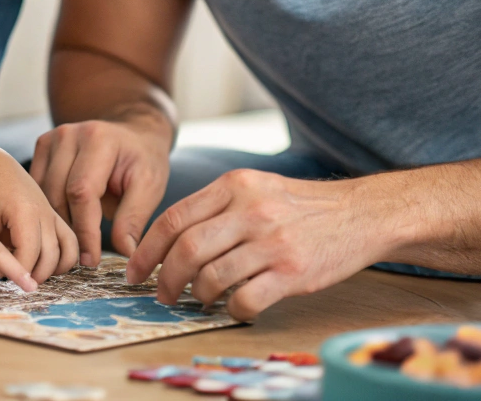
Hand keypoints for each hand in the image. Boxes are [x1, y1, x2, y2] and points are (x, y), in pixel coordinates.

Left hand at [0, 132, 77, 282]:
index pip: (28, 255)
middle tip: (13, 280)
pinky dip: (64, 259)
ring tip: (29, 274)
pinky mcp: (55, 216)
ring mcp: (53, 214)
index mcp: (24, 211)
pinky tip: (45, 266)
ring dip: (52, 270)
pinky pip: (70, 243)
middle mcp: (45, 213)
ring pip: (67, 253)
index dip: (16, 273)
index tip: (2, 278)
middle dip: (33, 276)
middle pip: (50, 258)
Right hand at [30, 119, 170, 265]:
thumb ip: (133, 220)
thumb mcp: (149, 187)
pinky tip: (64, 221)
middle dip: (70, 230)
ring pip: (42, 192)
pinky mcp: (43, 145)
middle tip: (82, 257)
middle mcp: (70, 134)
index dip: (84, 230)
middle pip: (58, 194)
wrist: (133, 134)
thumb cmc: (143, 161)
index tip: (91, 260)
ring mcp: (53, 137)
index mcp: (99, 140)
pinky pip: (37, 185)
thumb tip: (126, 257)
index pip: (81, 192)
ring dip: (57, 220)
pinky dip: (47, 206)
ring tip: (74, 242)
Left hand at [128, 169, 377, 319]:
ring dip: (197, 295)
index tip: (135, 269)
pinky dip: (232, 310)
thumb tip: (171, 237)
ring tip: (199, 300)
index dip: (147, 248)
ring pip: (212, 276)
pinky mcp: (293, 272)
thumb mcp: (254, 186)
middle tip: (161, 293)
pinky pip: (247, 299)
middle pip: (187, 248)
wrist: (359, 213)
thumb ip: (216, 205)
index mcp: (233, 185)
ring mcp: (272, 241)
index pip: (174, 217)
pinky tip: (234, 307)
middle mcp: (249, 210)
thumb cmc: (299, 205)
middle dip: (165, 277)